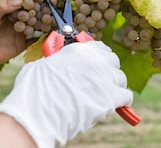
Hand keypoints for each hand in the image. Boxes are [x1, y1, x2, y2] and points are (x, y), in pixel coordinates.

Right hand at [0, 41, 132, 146]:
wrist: (38, 112)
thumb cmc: (35, 91)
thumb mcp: (45, 65)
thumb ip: (61, 62)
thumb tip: (64, 67)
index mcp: (79, 50)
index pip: (100, 48)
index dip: (100, 58)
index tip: (98, 65)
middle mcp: (95, 60)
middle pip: (113, 62)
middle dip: (108, 71)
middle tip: (101, 82)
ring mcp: (104, 78)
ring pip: (120, 79)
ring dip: (115, 87)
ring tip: (105, 96)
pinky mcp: (110, 97)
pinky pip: (125, 97)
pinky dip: (122, 102)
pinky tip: (114, 106)